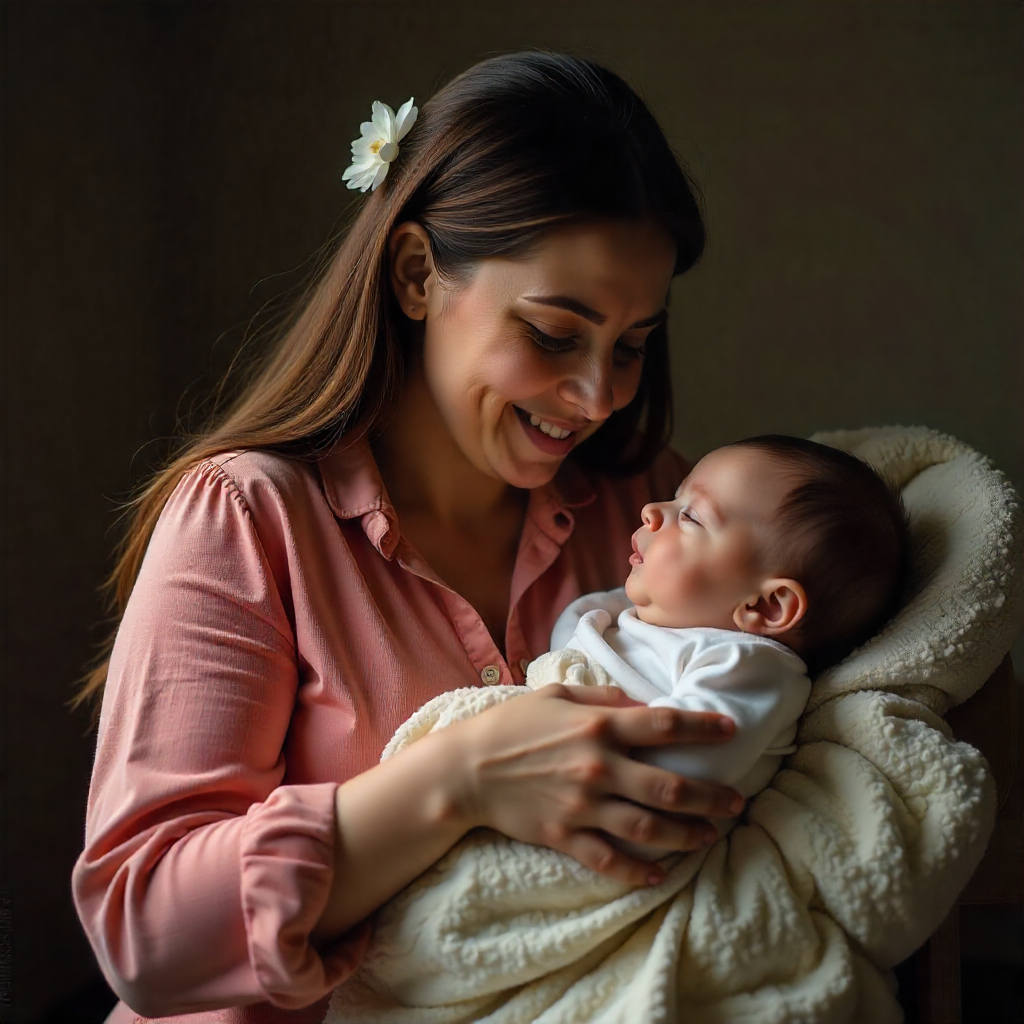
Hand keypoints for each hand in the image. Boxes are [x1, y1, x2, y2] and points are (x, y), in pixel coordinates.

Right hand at [451, 684, 743, 886]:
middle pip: (670, 786)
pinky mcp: (566, 835)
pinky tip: (660, 875)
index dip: (704, 727)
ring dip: (687, 835)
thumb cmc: (509, 725)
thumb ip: (600, 695)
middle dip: (711, 796)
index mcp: (598, 725)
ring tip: (709, 837)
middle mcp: (599, 766)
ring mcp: (584, 805)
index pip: (665, 725)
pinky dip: (639, 871)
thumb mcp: (553, 694)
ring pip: (650, 828)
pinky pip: (611, 860)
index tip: (731, 730)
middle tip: (737, 802)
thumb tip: (638, 702)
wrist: (465, 770)